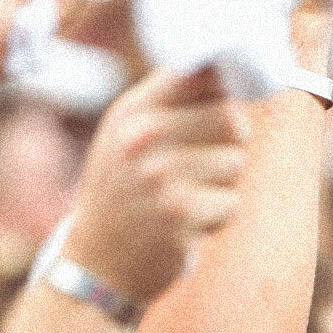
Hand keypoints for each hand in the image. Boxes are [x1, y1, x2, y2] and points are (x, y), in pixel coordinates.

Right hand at [63, 65, 249, 302]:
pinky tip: (184, 223)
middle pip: (231, 118)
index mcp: (132, 110)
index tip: (221, 105)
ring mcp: (159, 176)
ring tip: (184, 197)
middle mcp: (142, 137)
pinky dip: (215, 218)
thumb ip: (169, 101)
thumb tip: (227, 70)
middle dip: (227, 144)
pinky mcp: (179, 215)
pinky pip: (230, 203)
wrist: (97, 262)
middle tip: (197, 166)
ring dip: (220, 185)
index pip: (200, 73)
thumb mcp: (127, 135)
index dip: (222, 89)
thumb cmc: (124, 192)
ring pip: (235, 162)